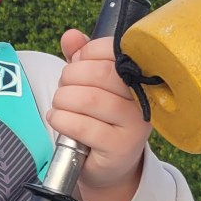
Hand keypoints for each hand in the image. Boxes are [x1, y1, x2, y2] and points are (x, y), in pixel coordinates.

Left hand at [51, 28, 150, 200]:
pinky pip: (83, 126)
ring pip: (89, 100)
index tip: (76, 62)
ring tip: (59, 106)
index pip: (114, 50)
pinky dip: (62, 120)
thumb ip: (81, 58)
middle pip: (101, 74)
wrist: (108, 165)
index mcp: (138, 76)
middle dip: (71, 77)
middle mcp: (143, 98)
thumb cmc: (99, 118)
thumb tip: (70, 36)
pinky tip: (58, 119)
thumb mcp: (90, 85)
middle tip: (64, 88)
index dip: (87, 53)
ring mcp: (134, 124)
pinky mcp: (119, 147)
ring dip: (63, 100)